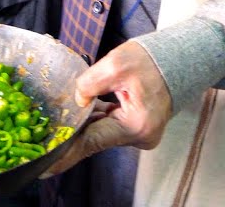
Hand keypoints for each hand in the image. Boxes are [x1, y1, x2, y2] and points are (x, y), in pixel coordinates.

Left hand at [41, 41, 172, 177]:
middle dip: (73, 134)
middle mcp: (140, 136)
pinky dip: (98, 118)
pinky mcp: (138, 126)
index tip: (46, 166)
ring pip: (103, 131)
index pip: (93, 141)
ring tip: (61, 121)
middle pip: (97, 138)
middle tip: (45, 138)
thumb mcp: (115, 64)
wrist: (178, 59)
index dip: (67, 152)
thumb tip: (77, 100)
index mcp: (135, 125)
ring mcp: (141, 134)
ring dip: (86, 123)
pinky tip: (83, 109)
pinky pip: (111, 125)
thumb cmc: (150, 60)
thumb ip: (89, 83)